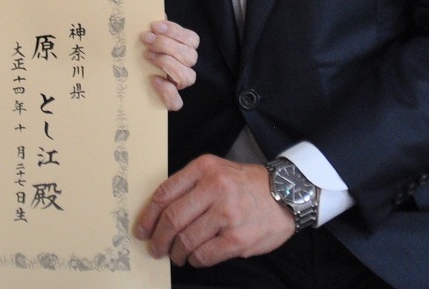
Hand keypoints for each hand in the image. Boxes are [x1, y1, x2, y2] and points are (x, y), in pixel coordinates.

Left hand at [135, 155, 294, 266]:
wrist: (287, 194)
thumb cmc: (246, 185)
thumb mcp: (216, 170)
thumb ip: (190, 184)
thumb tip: (159, 212)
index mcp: (203, 169)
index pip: (164, 193)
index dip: (148, 216)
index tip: (142, 229)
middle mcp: (214, 188)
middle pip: (172, 219)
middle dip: (158, 239)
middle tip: (155, 248)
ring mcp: (226, 214)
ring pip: (186, 239)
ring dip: (176, 252)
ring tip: (176, 255)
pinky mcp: (238, 238)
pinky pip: (205, 255)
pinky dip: (195, 260)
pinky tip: (195, 258)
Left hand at [141, 19, 198, 110]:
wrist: (133, 80)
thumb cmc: (145, 51)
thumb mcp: (150, 38)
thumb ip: (156, 28)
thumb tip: (156, 13)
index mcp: (185, 49)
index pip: (192, 39)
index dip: (175, 31)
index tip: (155, 25)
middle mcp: (186, 67)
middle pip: (190, 56)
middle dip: (167, 45)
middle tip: (146, 39)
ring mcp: (179, 85)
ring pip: (188, 77)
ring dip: (167, 63)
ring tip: (147, 56)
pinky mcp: (172, 101)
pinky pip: (177, 102)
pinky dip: (167, 91)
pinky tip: (154, 79)